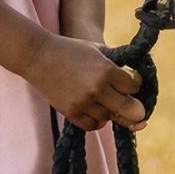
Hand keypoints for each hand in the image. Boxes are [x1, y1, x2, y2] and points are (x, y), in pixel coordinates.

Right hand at [24, 34, 145, 131]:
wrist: (37, 56)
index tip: (133, 82)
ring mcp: (83, 102)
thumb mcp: (96, 48)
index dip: (136, 84)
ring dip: (111, 112)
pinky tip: (95, 110)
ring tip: (105, 101)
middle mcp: (97, 88)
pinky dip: (97, 120)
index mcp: (106, 70)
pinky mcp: (70, 112)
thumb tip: (133, 72)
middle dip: (136, 109)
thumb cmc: (69, 49)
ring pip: (110, 118)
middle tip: (137, 109)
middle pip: (129, 109)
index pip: (134, 86)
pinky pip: (93, 125)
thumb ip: (116, 59)